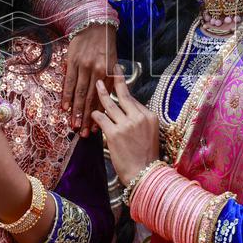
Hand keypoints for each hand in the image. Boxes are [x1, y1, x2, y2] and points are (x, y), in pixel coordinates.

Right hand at [63, 23, 117, 137]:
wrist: (95, 23)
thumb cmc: (106, 45)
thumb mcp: (113, 62)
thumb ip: (111, 80)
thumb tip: (108, 100)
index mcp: (109, 72)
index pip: (103, 98)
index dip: (99, 114)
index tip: (97, 129)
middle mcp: (96, 70)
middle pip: (91, 99)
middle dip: (87, 118)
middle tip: (83, 134)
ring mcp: (83, 66)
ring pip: (79, 92)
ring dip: (76, 110)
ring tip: (73, 125)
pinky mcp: (72, 61)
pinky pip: (68, 81)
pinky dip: (66, 95)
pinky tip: (64, 107)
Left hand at [90, 65, 159, 184]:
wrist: (144, 173)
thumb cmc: (146, 157)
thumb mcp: (150, 134)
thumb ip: (140, 120)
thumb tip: (128, 110)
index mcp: (150, 116)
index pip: (133, 100)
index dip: (124, 92)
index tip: (119, 81)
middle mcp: (139, 117)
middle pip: (124, 95)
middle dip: (116, 80)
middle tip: (110, 69)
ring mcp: (126, 124)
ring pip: (110, 104)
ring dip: (102, 93)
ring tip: (97, 84)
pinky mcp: (114, 133)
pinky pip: (102, 118)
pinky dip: (95, 114)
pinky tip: (91, 113)